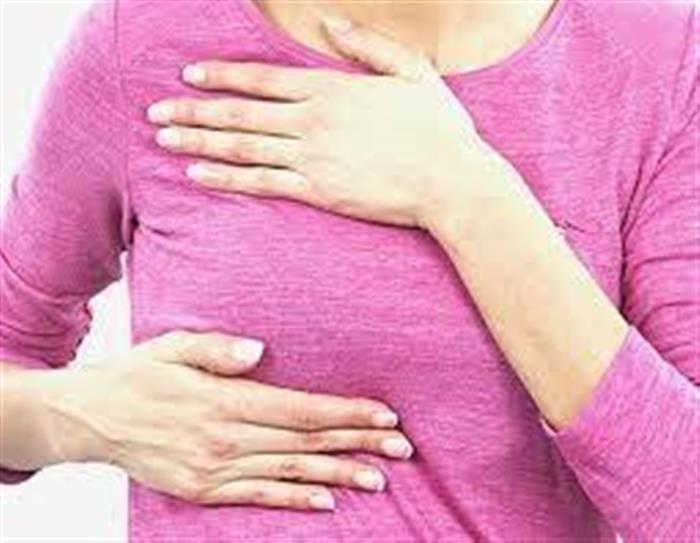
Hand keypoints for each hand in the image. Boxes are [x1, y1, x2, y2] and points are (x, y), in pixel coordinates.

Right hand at [40, 330, 412, 510]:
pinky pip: (258, 497)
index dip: (346, 414)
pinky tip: (326, 501)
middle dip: (358, 444)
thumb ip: (217, 349)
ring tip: (379, 477)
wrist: (88, 419)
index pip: (300, 410)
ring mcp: (213, 470)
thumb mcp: (172, 346)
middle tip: (401, 447)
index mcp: (222, 401)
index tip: (384, 415)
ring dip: (338, 475)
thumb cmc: (137, 375)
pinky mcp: (203, 490)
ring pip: (290, 473)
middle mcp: (223, 440)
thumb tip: (258, 352)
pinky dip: (295, 500)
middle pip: (305, 443)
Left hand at [147, 17, 506, 230]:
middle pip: (239, 113)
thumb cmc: (438, 127)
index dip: (220, 76)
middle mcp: (312, 120)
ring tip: (165, 140)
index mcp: (330, 88)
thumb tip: (329, 22)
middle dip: (193, 111)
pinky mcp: (317, 192)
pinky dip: (226, 179)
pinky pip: (262, 182)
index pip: (261, 78)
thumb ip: (366, 44)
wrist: (453, 180)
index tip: (189, 76)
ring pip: (242, 147)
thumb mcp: (410, 70)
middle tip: (156, 113)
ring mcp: (312, 157)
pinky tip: (198, 175)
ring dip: (199, 142)